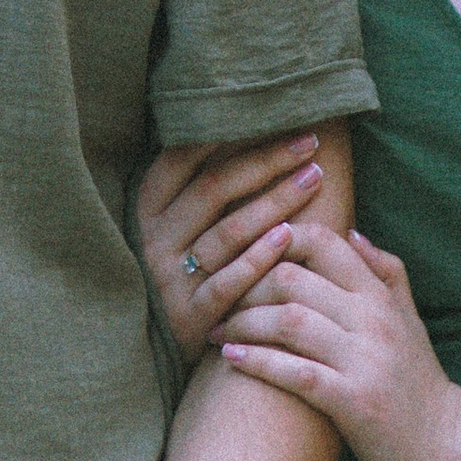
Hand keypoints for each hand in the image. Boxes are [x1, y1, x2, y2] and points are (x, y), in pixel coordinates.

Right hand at [136, 131, 329, 365]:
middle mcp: (154, 238)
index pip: (181, 158)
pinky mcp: (189, 315)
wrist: (148, 346)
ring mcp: (169, 277)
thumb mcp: (172, 226)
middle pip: (214, 188)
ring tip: (313, 179)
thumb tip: (246, 128)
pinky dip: (259, 258)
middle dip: (266, 161)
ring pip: (227, 232)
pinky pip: (229, 282)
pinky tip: (290, 237)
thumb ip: (198, 188)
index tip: (269, 114)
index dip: (223, 133)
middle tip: (310, 143)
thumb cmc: (178, 270)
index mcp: (147, 208)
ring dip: (275, 202)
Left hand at [220, 230, 460, 460]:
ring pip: (288, 321)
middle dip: (245, 285)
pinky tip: (230, 357)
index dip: (276, 239)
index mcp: (380, 295)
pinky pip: (295, 373)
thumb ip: (385, 272)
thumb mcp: (409, 318)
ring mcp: (364, 360)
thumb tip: (351, 232)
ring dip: (242, 322)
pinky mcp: (353, 401)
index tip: (244, 255)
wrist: (447, 446)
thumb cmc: (419, 381)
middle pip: (292, 278)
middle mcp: (372, 320)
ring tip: (215, 330)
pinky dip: (257, 361)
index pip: (322, 242)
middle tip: (217, 299)